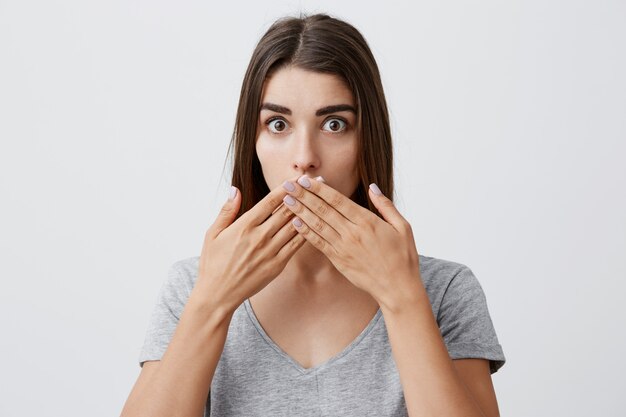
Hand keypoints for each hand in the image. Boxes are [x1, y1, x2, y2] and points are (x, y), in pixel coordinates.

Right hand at [193, 175, 306, 313]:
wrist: (218, 294)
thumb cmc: (213, 263)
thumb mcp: (213, 234)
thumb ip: (227, 211)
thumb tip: (235, 189)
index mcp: (244, 226)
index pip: (270, 201)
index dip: (287, 187)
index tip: (299, 177)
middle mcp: (260, 237)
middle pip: (287, 210)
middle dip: (304, 194)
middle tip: (318, 182)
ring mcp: (270, 251)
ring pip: (294, 226)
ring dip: (309, 211)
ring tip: (322, 198)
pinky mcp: (277, 265)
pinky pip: (295, 245)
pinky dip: (305, 232)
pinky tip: (314, 223)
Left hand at [281, 175, 423, 309]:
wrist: (398, 288)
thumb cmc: (403, 257)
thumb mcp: (402, 227)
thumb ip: (385, 206)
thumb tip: (372, 187)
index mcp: (367, 221)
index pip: (338, 201)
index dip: (319, 189)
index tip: (305, 180)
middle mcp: (352, 233)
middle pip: (323, 210)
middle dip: (303, 196)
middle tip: (287, 184)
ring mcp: (343, 248)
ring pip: (317, 225)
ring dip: (300, 212)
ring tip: (286, 201)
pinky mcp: (338, 261)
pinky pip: (319, 244)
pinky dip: (306, 233)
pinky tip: (295, 223)